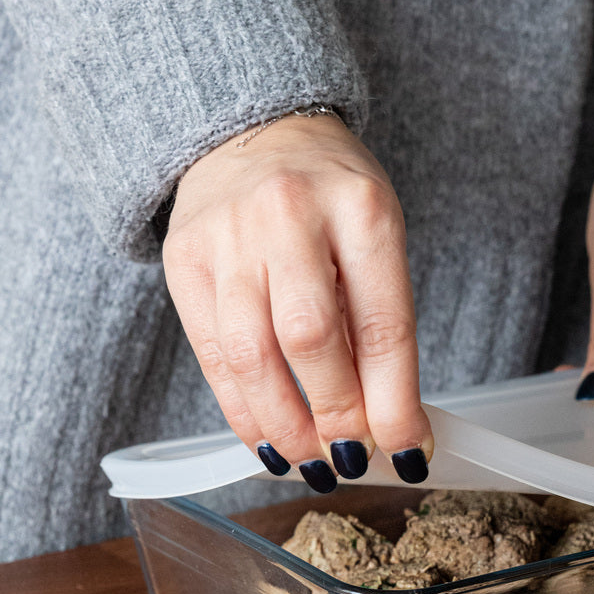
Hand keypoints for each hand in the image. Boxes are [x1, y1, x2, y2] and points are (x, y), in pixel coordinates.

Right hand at [162, 113, 432, 491]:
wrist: (254, 132)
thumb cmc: (330, 197)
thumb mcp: (376, 240)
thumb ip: (378, 324)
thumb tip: (388, 422)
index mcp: (361, 209)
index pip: (383, 325)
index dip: (395, 402)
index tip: (409, 449)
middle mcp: (290, 216)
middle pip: (311, 341)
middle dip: (336, 417)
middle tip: (352, 457)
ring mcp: (228, 236)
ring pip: (251, 357)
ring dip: (284, 427)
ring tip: (310, 461)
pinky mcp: (184, 261)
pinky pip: (212, 356)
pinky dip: (242, 413)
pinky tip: (266, 441)